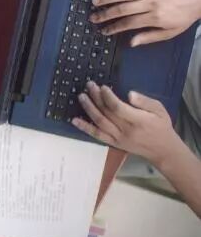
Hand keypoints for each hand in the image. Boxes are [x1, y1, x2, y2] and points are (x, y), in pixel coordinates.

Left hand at [71, 81, 186, 164]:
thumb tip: (129, 94)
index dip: (108, 97)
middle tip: (89, 85)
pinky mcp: (113, 143)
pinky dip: (84, 127)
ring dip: (88, 109)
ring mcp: (118, 138)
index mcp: (138, 121)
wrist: (162, 150)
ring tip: (81, 96)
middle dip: (96, 98)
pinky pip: (96, 135)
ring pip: (99, 122)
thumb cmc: (161, 126)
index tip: (103, 87)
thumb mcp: (159, 110)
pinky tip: (74, 120)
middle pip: (106, 113)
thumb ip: (144, 101)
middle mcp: (126, 130)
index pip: (118, 108)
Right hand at [90, 0, 200, 45]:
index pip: (129, 23)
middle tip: (93, 17)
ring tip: (95, 1)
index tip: (104, 31)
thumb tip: (131, 42)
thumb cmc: (184, 17)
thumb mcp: (170, 32)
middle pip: (123, 8)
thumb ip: (150, 37)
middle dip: (106, 14)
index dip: (114, 27)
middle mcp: (151, 3)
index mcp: (155, 17)